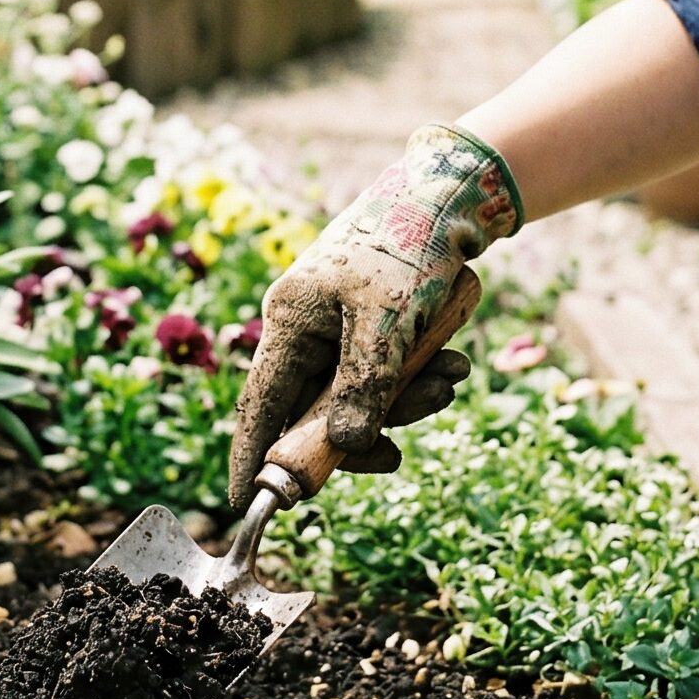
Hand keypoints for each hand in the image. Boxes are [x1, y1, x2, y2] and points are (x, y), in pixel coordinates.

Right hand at [228, 125, 522, 511]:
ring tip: (453, 377)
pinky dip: (418, 379)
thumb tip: (345, 446)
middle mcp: (305, 330)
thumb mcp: (388, 320)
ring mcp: (336, 332)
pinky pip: (386, 378)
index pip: (259, 404)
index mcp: (290, 321)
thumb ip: (365, 385)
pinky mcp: (370, 331)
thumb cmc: (409, 245)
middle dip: (365, 431)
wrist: (451, 195)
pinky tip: (453, 364)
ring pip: (359, 399)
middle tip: (399, 455)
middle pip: (316, 412)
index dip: (252, 455)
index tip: (245, 503)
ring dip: (407, 401)